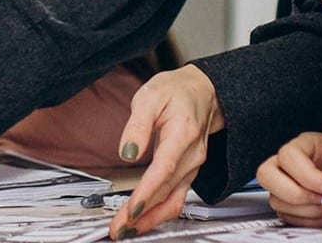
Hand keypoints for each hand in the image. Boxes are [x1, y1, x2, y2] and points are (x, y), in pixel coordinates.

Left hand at [108, 65, 221, 238]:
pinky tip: (143, 219)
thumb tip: (127, 151)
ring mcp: (193, 167)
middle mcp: (192, 155)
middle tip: (119, 228)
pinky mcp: (189, 173)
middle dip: (142, 214)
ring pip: (174, 201)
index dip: (147, 192)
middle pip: (167, 192)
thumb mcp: (150, 96)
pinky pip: (177, 198)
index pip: (164, 169)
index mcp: (183, 133)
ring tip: (127, 229)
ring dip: (151, 219)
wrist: (203, 92)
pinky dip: (159, 212)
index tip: (130, 209)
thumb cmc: (176, 92)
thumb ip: (137, 124)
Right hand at [256, 132, 321, 227]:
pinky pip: (287, 217)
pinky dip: (309, 222)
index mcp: (309, 145)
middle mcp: (293, 163)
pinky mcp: (290, 205)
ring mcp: (288, 184)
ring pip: (277, 200)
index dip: (307, 175)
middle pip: (267, 174)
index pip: (289, 155)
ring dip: (308, 211)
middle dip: (295, 193)